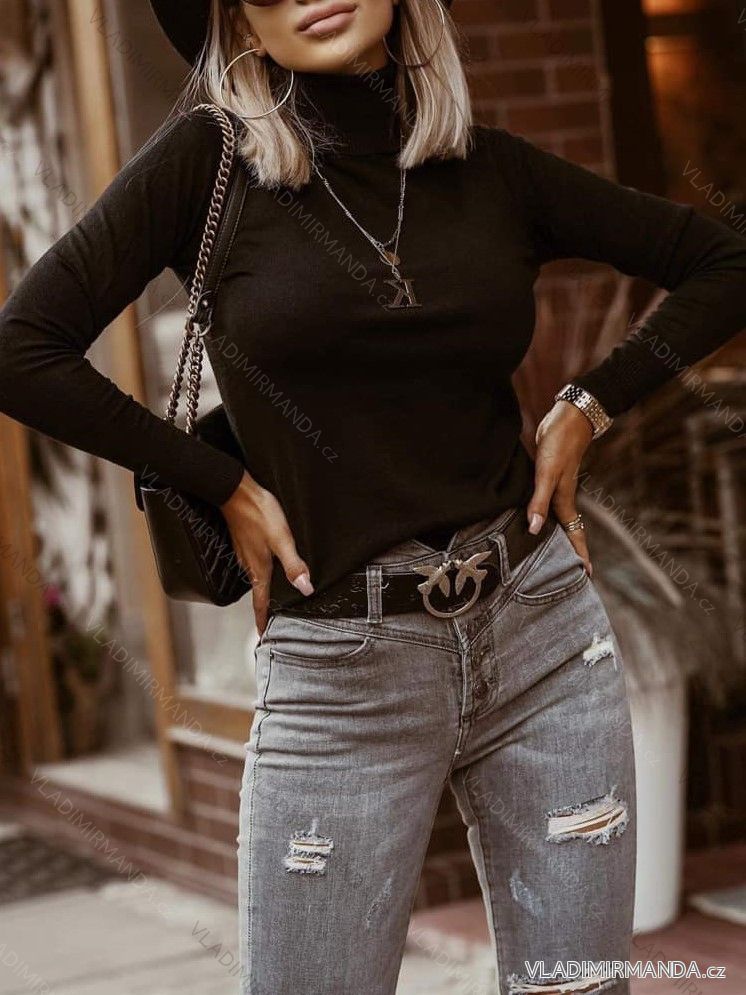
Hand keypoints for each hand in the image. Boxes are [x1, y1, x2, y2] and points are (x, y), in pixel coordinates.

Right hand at [220, 472, 312, 633]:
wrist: (235, 491)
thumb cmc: (259, 513)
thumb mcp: (282, 539)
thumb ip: (294, 564)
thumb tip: (305, 589)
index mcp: (259, 569)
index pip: (260, 602)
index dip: (262, 621)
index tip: (263, 637)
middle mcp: (249, 565)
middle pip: (258, 593)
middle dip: (264, 610)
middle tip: (271, 623)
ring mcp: (245, 553)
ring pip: (255, 578)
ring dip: (263, 591)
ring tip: (271, 600)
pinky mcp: (244, 541)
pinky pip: (253, 564)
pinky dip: (260, 573)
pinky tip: (268, 567)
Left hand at [526, 400, 593, 575]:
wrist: (567, 418)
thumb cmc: (559, 445)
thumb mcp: (547, 474)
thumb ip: (540, 501)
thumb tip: (536, 530)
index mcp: (564, 500)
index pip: (574, 533)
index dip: (578, 553)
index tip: (586, 575)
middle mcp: (561, 497)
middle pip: (567, 530)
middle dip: (570, 551)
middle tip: (570, 573)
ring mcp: (555, 487)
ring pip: (557, 517)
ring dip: (557, 534)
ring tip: (552, 552)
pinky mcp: (546, 477)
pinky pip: (546, 503)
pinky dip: (544, 515)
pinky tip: (536, 518)